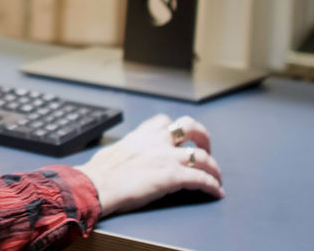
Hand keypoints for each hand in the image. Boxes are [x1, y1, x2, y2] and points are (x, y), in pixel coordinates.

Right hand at [75, 113, 223, 216]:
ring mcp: (168, 158)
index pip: (165, 121)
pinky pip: (201, 179)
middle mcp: (158, 142)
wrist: (97, 185)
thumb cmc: (99, 172)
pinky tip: (216, 191)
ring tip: (216, 177)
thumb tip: (124, 158)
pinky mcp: (173, 177)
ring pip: (202, 156)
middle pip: (191, 128)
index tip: (180, 137)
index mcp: (142, 135)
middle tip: (206, 149)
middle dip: (203, 137)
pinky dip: (212, 185)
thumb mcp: (114, 150)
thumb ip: (127, 150)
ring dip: (213, 167)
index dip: (177, 129)